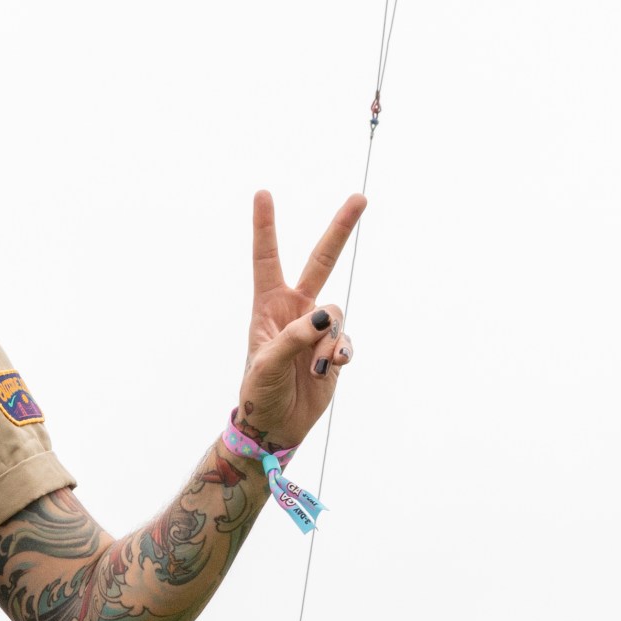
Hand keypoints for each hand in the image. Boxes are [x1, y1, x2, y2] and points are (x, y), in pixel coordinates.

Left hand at [228, 190, 363, 454]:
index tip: (263, 193)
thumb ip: (293, 336)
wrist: (276, 426)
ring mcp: (317, 328)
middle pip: (322, 261)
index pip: (267, 258)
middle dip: (340, 230)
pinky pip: (347, 340)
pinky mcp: (335, 349)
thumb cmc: (260, 392)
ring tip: (316, 366)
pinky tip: (331, 368)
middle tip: (360, 198)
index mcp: (269, 305)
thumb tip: (324, 315)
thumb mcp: (266, 364)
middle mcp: (296, 309)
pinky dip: (342, 352)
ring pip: (337, 313)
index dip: (265, 226)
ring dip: (329, 339)